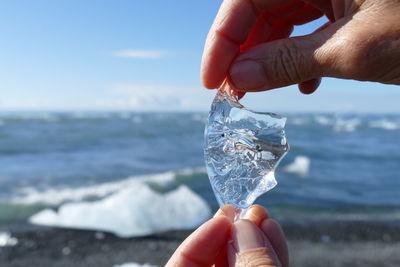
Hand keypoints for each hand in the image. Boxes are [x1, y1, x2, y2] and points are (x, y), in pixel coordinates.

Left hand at [166, 205, 287, 266]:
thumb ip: (252, 265)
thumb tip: (245, 226)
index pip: (181, 264)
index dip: (199, 239)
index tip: (223, 218)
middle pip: (214, 261)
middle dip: (234, 234)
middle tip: (249, 211)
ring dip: (255, 242)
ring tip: (265, 219)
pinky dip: (267, 257)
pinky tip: (273, 235)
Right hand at [201, 0, 399, 94]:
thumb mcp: (352, 50)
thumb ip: (286, 61)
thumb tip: (237, 80)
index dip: (223, 39)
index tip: (211, 80)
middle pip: (261, 8)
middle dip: (245, 52)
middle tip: (234, 91)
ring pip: (283, 19)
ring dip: (271, 57)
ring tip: (267, 90)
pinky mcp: (349, 3)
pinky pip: (310, 26)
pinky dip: (301, 56)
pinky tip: (305, 82)